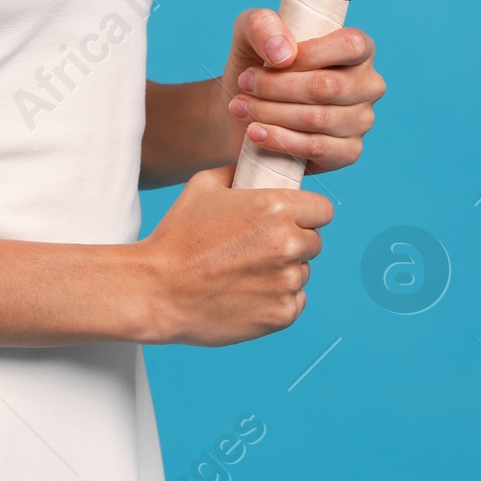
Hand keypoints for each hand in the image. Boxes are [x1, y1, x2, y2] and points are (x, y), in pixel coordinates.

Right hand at [138, 167, 331, 345]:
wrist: (158, 291)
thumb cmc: (177, 237)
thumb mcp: (203, 187)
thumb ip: (239, 172)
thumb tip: (257, 167)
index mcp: (276, 208)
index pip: (322, 210)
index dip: (307, 214)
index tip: (292, 220)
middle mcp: (289, 244)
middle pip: (314, 242)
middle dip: (294, 243)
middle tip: (259, 248)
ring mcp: (287, 282)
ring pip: (302, 272)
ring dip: (284, 272)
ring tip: (246, 273)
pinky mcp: (282, 314)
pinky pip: (294, 301)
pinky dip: (277, 300)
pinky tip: (247, 294)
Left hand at [220, 6, 384, 173]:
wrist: (243, 111)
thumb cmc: (257, 66)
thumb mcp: (250, 33)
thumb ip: (262, 25)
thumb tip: (284, 52)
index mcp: (357, 49)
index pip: (350, 45)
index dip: (308, 54)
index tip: (270, 61)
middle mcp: (367, 84)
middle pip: (327, 86)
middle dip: (276, 86)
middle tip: (245, 84)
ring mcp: (361, 120)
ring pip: (318, 118)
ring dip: (271, 113)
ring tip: (240, 107)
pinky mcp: (348, 152)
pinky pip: (317, 147)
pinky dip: (280, 140)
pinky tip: (255, 132)